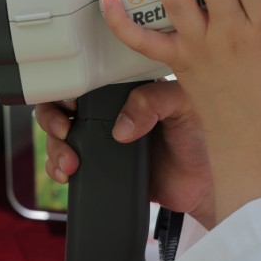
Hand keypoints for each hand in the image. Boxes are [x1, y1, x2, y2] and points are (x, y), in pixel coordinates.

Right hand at [35, 80, 215, 227]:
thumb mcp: (182, 105)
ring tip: (69, 161)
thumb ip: (152, 102)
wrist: (208, 183)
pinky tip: (67, 173)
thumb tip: (120, 128)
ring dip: (54, 146)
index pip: (87, 77)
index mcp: (126, 89)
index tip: (70, 101)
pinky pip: (69, 164)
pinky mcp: (101, 167)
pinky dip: (58, 167)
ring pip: (60, 135)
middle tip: (63, 130)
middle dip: (52, 116)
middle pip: (63, 105)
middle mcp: (109, 111)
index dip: (69, 84)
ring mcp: (102, 140)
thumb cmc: (203, 135)